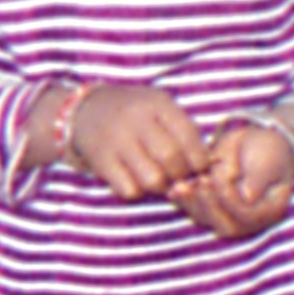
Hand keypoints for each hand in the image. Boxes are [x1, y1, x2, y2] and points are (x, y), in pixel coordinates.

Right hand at [49, 78, 208, 203]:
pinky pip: (129, 190)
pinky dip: (137, 191)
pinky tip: (134, 178)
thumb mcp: (159, 108)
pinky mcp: (101, 162)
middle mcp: (136, 119)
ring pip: (152, 179)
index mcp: (157, 103)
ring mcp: (116, 141)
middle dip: (181, 175)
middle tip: (178, 176)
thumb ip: (183, 131)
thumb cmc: (135, 113)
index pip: (189, 135)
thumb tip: (207, 167)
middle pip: (172, 159)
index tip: (198, 167)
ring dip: (160, 186)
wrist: (85, 111)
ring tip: (157, 177)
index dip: (199, 158)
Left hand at [172, 121, 293, 242]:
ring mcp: (228, 218)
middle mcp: (249, 221)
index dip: (231, 201)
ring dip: (192, 204)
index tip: (219, 179)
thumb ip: (259, 178)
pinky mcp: (211, 210)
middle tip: (199, 183)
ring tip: (181, 185)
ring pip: (207, 219)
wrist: (256, 144)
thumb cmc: (268, 150)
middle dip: (208, 205)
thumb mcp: (269, 159)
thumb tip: (249, 197)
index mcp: (270, 211)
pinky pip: (195, 211)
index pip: (248, 216)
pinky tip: (173, 189)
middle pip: (226, 225)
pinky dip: (184, 201)